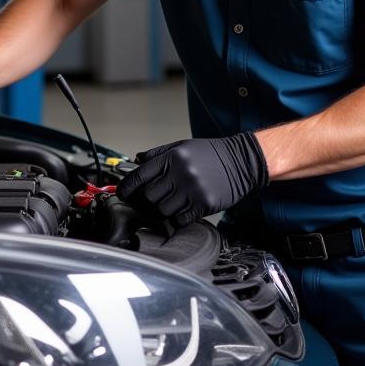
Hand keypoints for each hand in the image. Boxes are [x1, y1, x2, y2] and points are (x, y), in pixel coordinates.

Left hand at [116, 133, 268, 226]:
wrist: (242, 161)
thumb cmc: (211, 154)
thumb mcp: (183, 146)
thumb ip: (157, 154)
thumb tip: (135, 162)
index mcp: (172, 157)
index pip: (139, 176)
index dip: (126, 187)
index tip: (122, 193)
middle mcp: (180, 173)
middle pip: (149, 196)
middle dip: (147, 199)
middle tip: (152, 197)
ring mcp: (192, 191)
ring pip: (162, 210)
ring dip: (162, 209)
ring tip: (171, 201)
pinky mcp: (203, 205)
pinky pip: (179, 219)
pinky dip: (177, 218)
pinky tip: (183, 209)